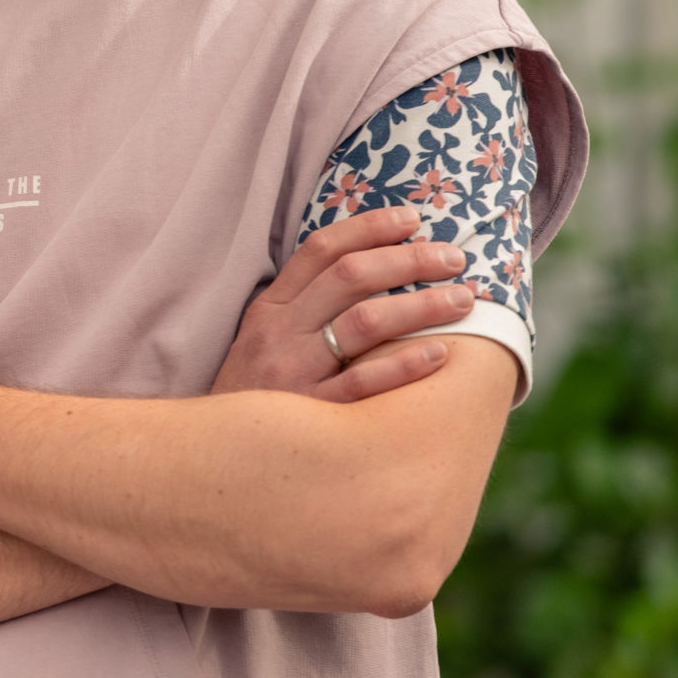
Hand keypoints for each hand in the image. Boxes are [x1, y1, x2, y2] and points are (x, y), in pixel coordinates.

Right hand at [213, 206, 476, 402]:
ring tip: (463, 301)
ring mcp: (294, 373)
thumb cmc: (253, 398)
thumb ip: (301, 311)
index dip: (369, 227)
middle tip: (454, 259)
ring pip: (365, 322)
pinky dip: (404, 365)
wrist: (214, 459)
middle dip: (410, 259)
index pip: (320, 249)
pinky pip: (365, 383)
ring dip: (422, 305)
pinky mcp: (312, 415)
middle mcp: (279, 333)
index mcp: (269, 309)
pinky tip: (440, 354)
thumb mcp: (261, 344)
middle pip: (351, 276)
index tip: (412, 218)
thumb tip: (367, 273)